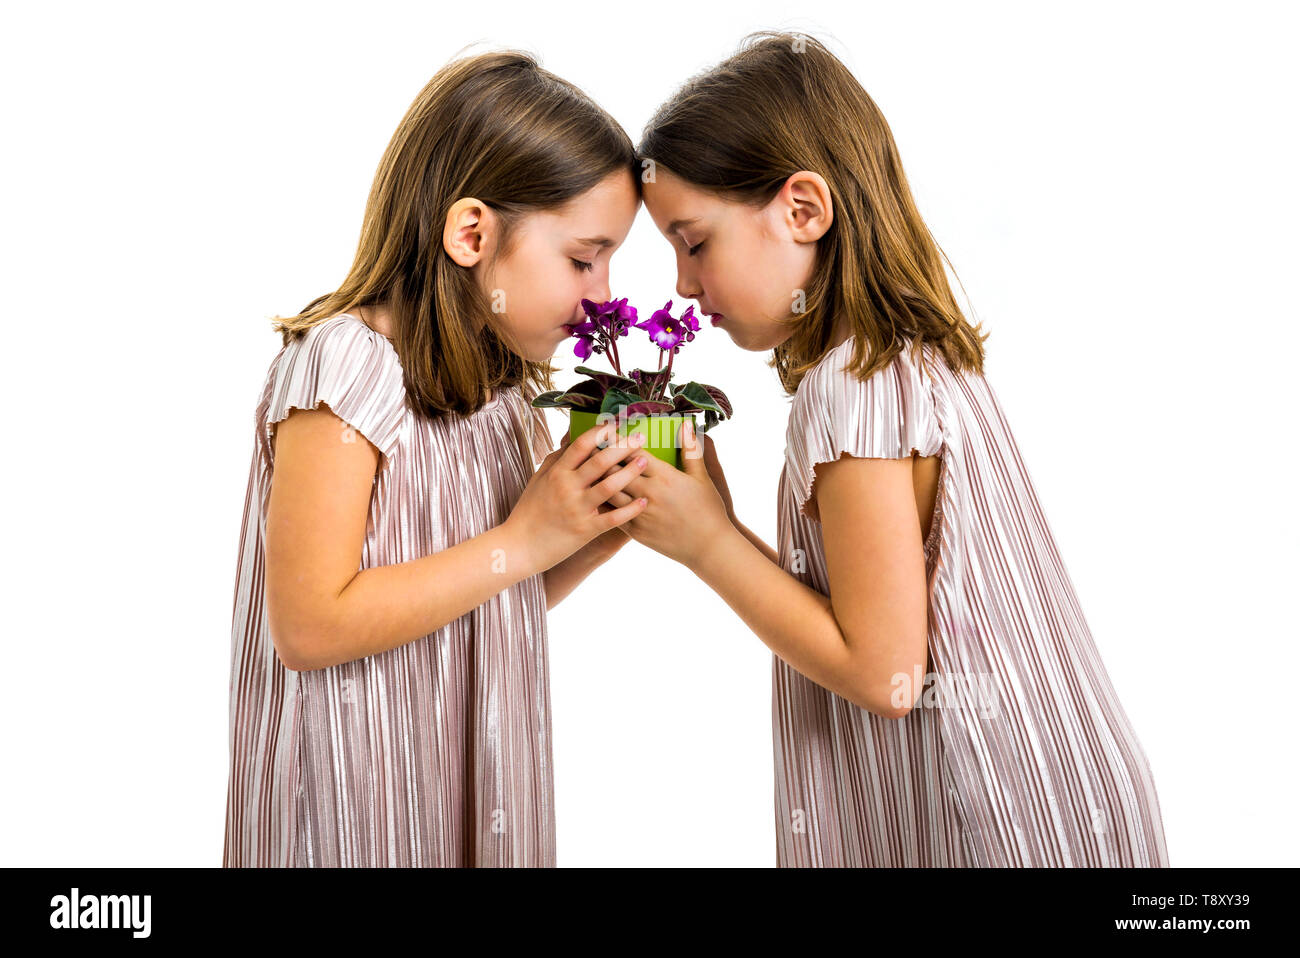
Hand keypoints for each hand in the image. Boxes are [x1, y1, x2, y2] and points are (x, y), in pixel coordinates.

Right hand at [505, 421, 649, 572]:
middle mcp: (567, 488)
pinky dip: (630, 510)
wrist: (519, 546)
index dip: (601, 432)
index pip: (581, 445)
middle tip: (640, 438)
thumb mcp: (539, 479)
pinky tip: (644, 501)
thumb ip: (557, 458)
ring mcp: (577, 509)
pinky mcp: (585, 530)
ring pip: (609, 486)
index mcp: (557, 473)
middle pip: (600, 461)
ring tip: (646, 462)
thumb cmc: (530, 510)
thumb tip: (572, 436)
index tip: (617, 425)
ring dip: (630, 473)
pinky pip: (613, 518)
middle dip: (623, 447)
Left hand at [598, 420, 733, 567]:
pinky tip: (593, 494)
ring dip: (598, 478)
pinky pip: (611, 514)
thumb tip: (687, 424)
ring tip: (586, 468)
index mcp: (665, 476)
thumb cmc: (709, 511)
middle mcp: (649, 493)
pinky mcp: (636, 531)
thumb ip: (691, 450)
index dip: (619, 441)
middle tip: (590, 446)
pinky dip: (601, 502)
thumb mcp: (703, 478)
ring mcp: (640, 513)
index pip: (634, 453)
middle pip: (616, 470)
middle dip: (602, 456)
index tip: (609, 432)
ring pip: (609, 491)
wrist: (708, 548)